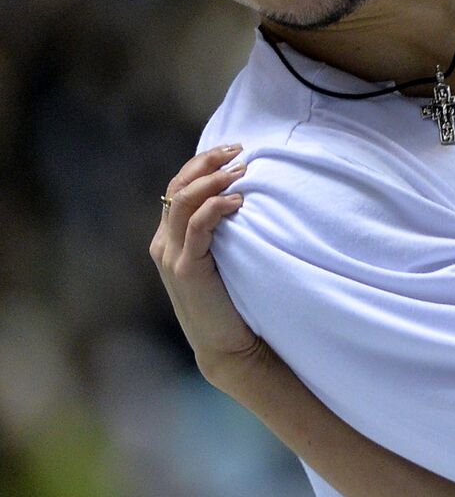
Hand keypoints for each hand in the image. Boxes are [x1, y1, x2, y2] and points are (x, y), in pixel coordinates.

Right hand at [150, 144, 268, 391]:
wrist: (228, 346)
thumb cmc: (234, 300)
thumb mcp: (224, 259)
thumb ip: (222, 233)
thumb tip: (247, 197)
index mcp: (169, 239)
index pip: (177, 187)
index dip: (202, 164)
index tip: (233, 149)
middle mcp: (164, 244)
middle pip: (176, 187)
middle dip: (206, 163)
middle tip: (238, 149)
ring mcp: (172, 256)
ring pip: (183, 202)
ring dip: (213, 180)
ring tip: (242, 170)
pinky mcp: (187, 269)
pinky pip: (197, 227)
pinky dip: (216, 207)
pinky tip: (239, 201)